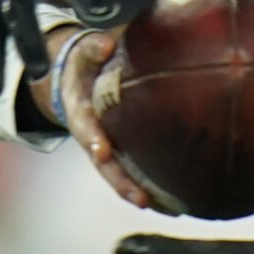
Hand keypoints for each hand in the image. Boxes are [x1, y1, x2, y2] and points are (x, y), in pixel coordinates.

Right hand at [50, 28, 173, 213]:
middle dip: (122, 183)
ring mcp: (107, 149)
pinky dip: (153, 190)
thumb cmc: (86, 66)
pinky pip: (136, 174)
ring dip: (140, 194)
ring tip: (166, 210)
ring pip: (121, 177)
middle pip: (105, 166)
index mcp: (81, 113)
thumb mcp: (84, 53)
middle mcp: (93, 138)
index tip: (101, 151)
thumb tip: (106, 43)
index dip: (92, 140)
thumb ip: (93, 48)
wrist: (77, 79)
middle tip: (141, 199)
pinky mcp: (122, 153)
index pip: (85, 128)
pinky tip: (176, 204)